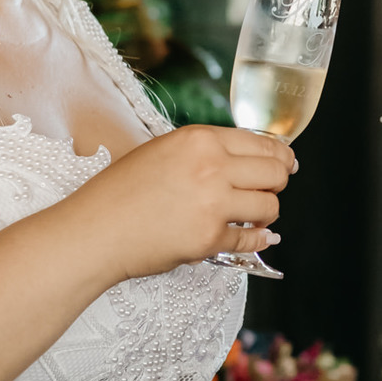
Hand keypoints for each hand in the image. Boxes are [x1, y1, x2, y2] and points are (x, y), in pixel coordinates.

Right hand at [72, 125, 296, 280]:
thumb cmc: (120, 192)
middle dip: (278, 183)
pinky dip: (255, 240)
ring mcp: (213, 204)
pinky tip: (253, 237)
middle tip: (269, 191)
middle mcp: (211, 167)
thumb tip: (249, 160)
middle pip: (275, 172)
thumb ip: (205, 152)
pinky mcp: (210, 238)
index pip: (263, 143)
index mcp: (200, 140)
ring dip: (266, 214)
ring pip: (270, 206)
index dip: (281, 156)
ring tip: (252, 216)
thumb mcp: (163, 151)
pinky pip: (250, 240)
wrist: (95, 230)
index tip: (286, 164)